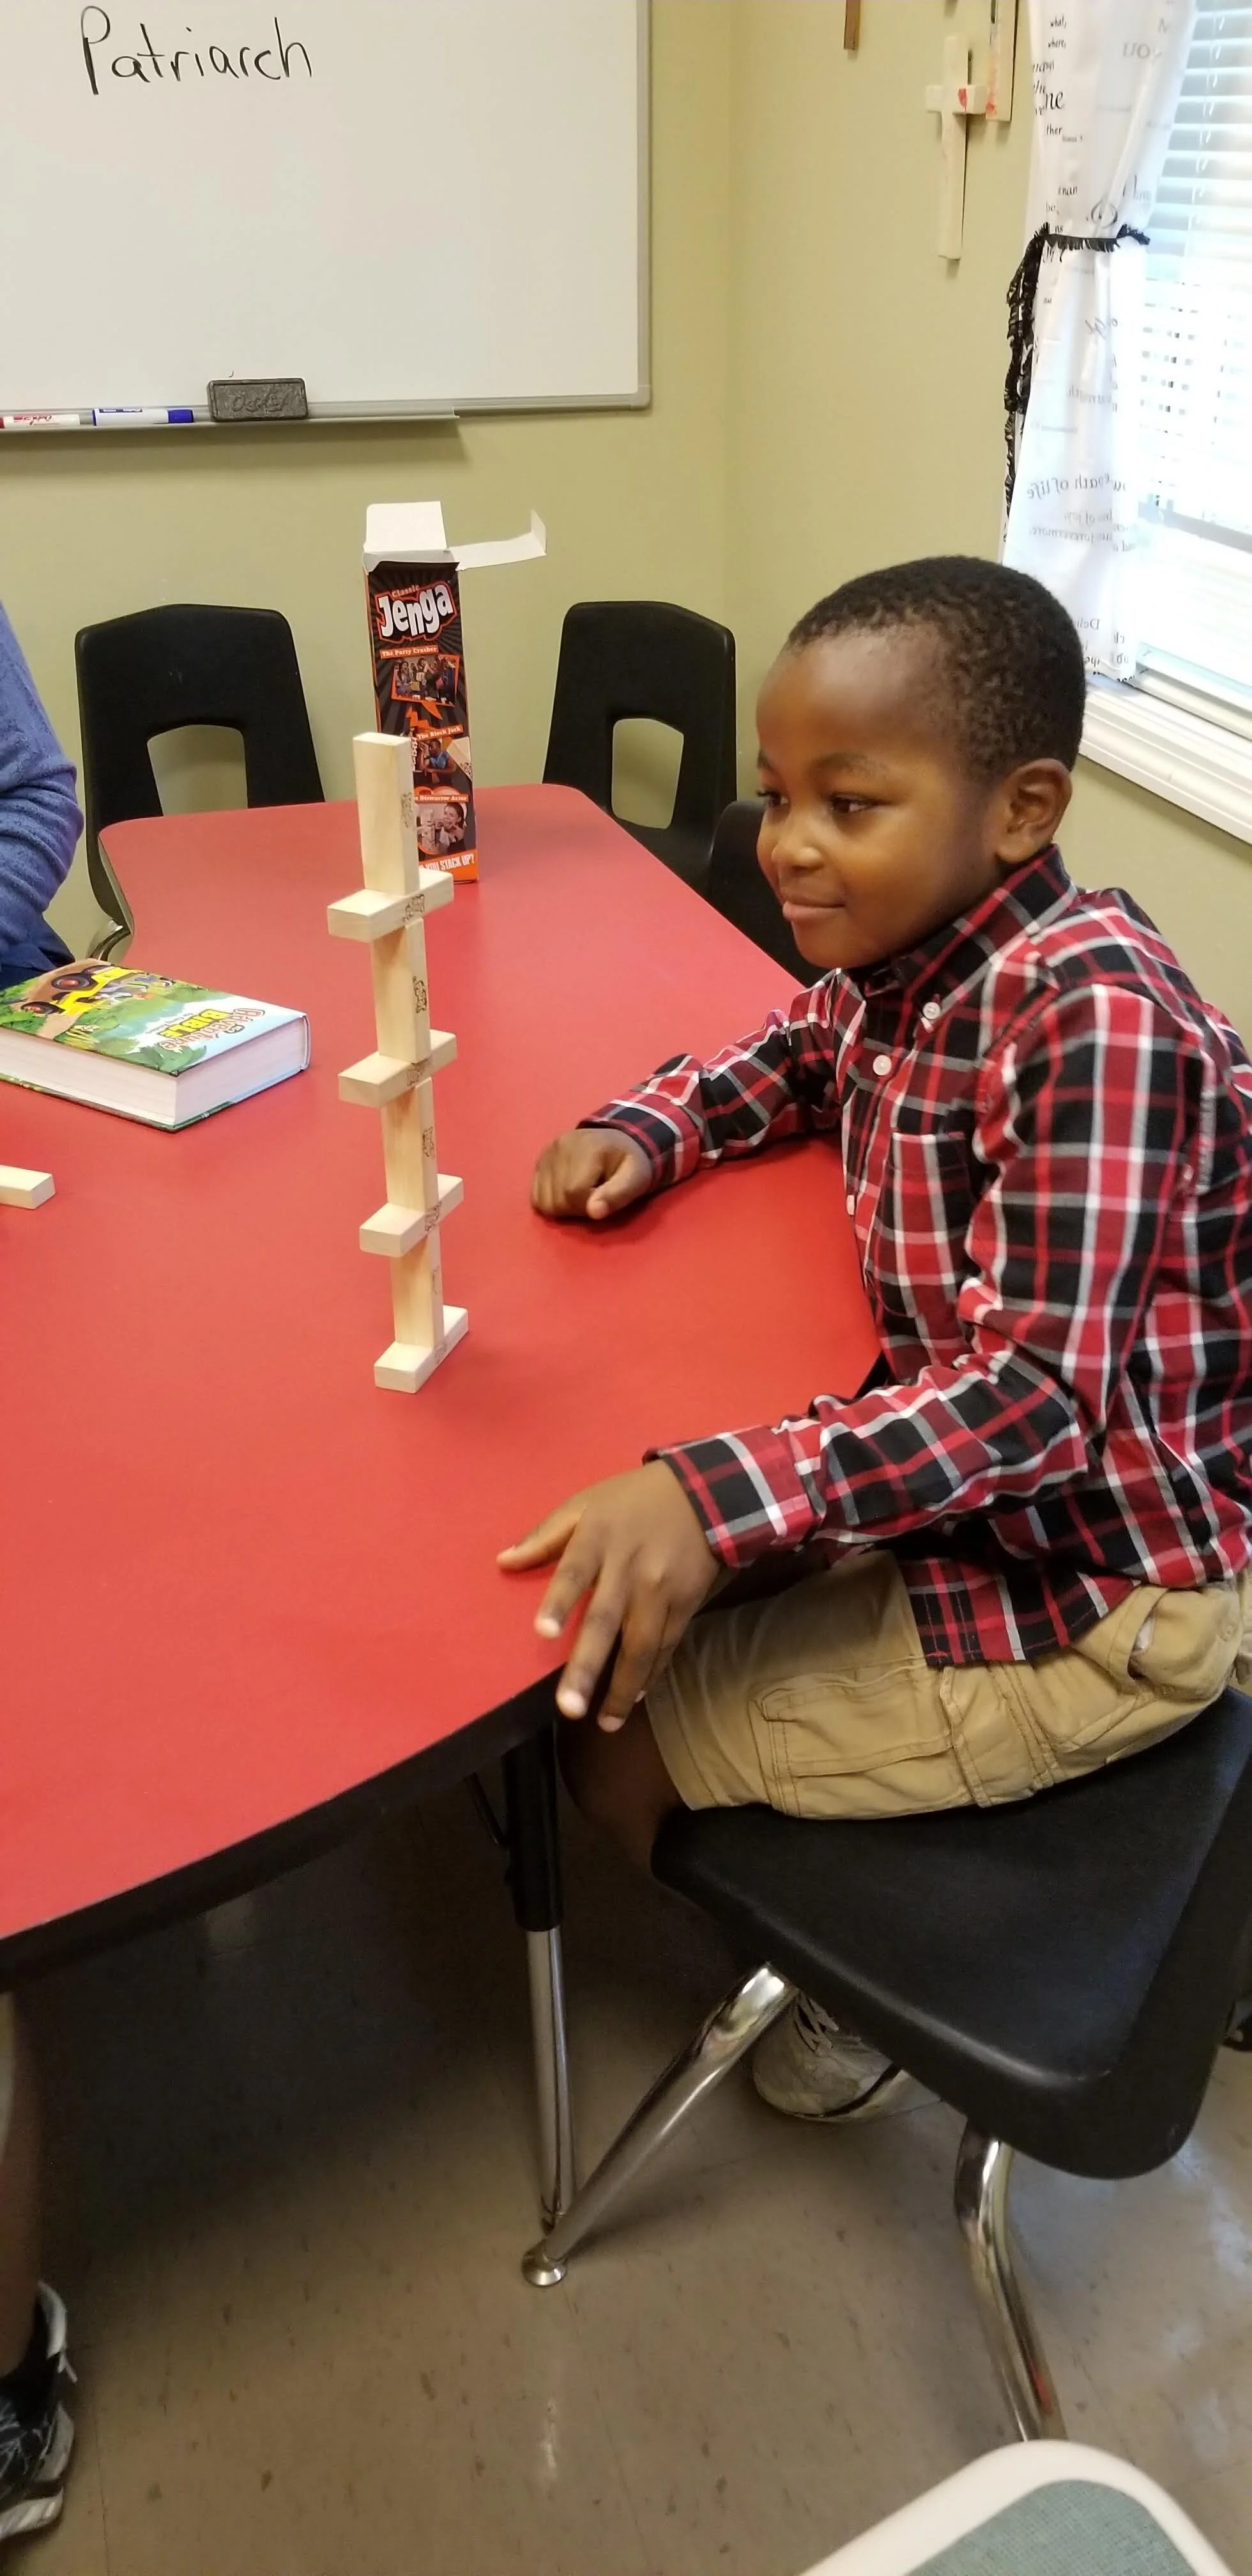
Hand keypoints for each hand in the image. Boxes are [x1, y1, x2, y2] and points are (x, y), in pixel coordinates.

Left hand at [498, 1462, 718, 1726]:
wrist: (704, 1495)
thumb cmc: (631, 1501)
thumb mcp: (585, 1503)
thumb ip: (545, 1535)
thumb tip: (503, 1561)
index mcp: (598, 1538)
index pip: (573, 1572)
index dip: (559, 1602)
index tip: (542, 1633)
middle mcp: (629, 1567)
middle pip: (605, 1621)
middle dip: (587, 1667)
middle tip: (569, 1708)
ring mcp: (661, 1589)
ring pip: (642, 1645)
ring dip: (624, 1687)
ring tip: (604, 1723)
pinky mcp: (686, 1603)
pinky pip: (667, 1646)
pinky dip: (651, 1675)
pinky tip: (634, 1698)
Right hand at [531, 1126, 652, 1221]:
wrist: (619, 1142)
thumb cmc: (630, 1163)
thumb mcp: (636, 1179)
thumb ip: (617, 1195)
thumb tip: (594, 1212)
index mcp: (587, 1148)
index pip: (574, 1192)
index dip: (589, 1206)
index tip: (603, 1200)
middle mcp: (561, 1146)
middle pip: (557, 1200)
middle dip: (577, 1208)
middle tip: (594, 1197)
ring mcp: (547, 1152)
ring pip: (543, 1201)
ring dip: (564, 1207)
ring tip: (582, 1193)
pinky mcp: (540, 1160)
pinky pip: (536, 1196)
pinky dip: (551, 1201)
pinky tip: (567, 1191)